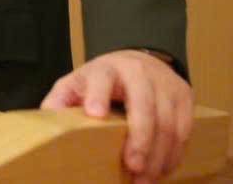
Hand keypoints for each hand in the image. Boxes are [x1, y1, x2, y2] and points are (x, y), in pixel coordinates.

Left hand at [40, 49, 193, 183]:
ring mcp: (164, 82)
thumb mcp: (76, 84)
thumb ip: (60, 100)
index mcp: (105, 69)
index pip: (101, 78)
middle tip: (132, 168)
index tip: (95, 114)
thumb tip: (47, 118)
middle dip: (140, 140)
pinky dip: (174, 154)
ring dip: (159, 156)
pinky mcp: (184, 95)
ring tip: (145, 179)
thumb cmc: (101, 80)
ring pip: (168, 122)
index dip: (98, 95)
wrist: (137, 61)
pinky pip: (185, 129)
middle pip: (144, 106)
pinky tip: (162, 170)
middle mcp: (137, 71)